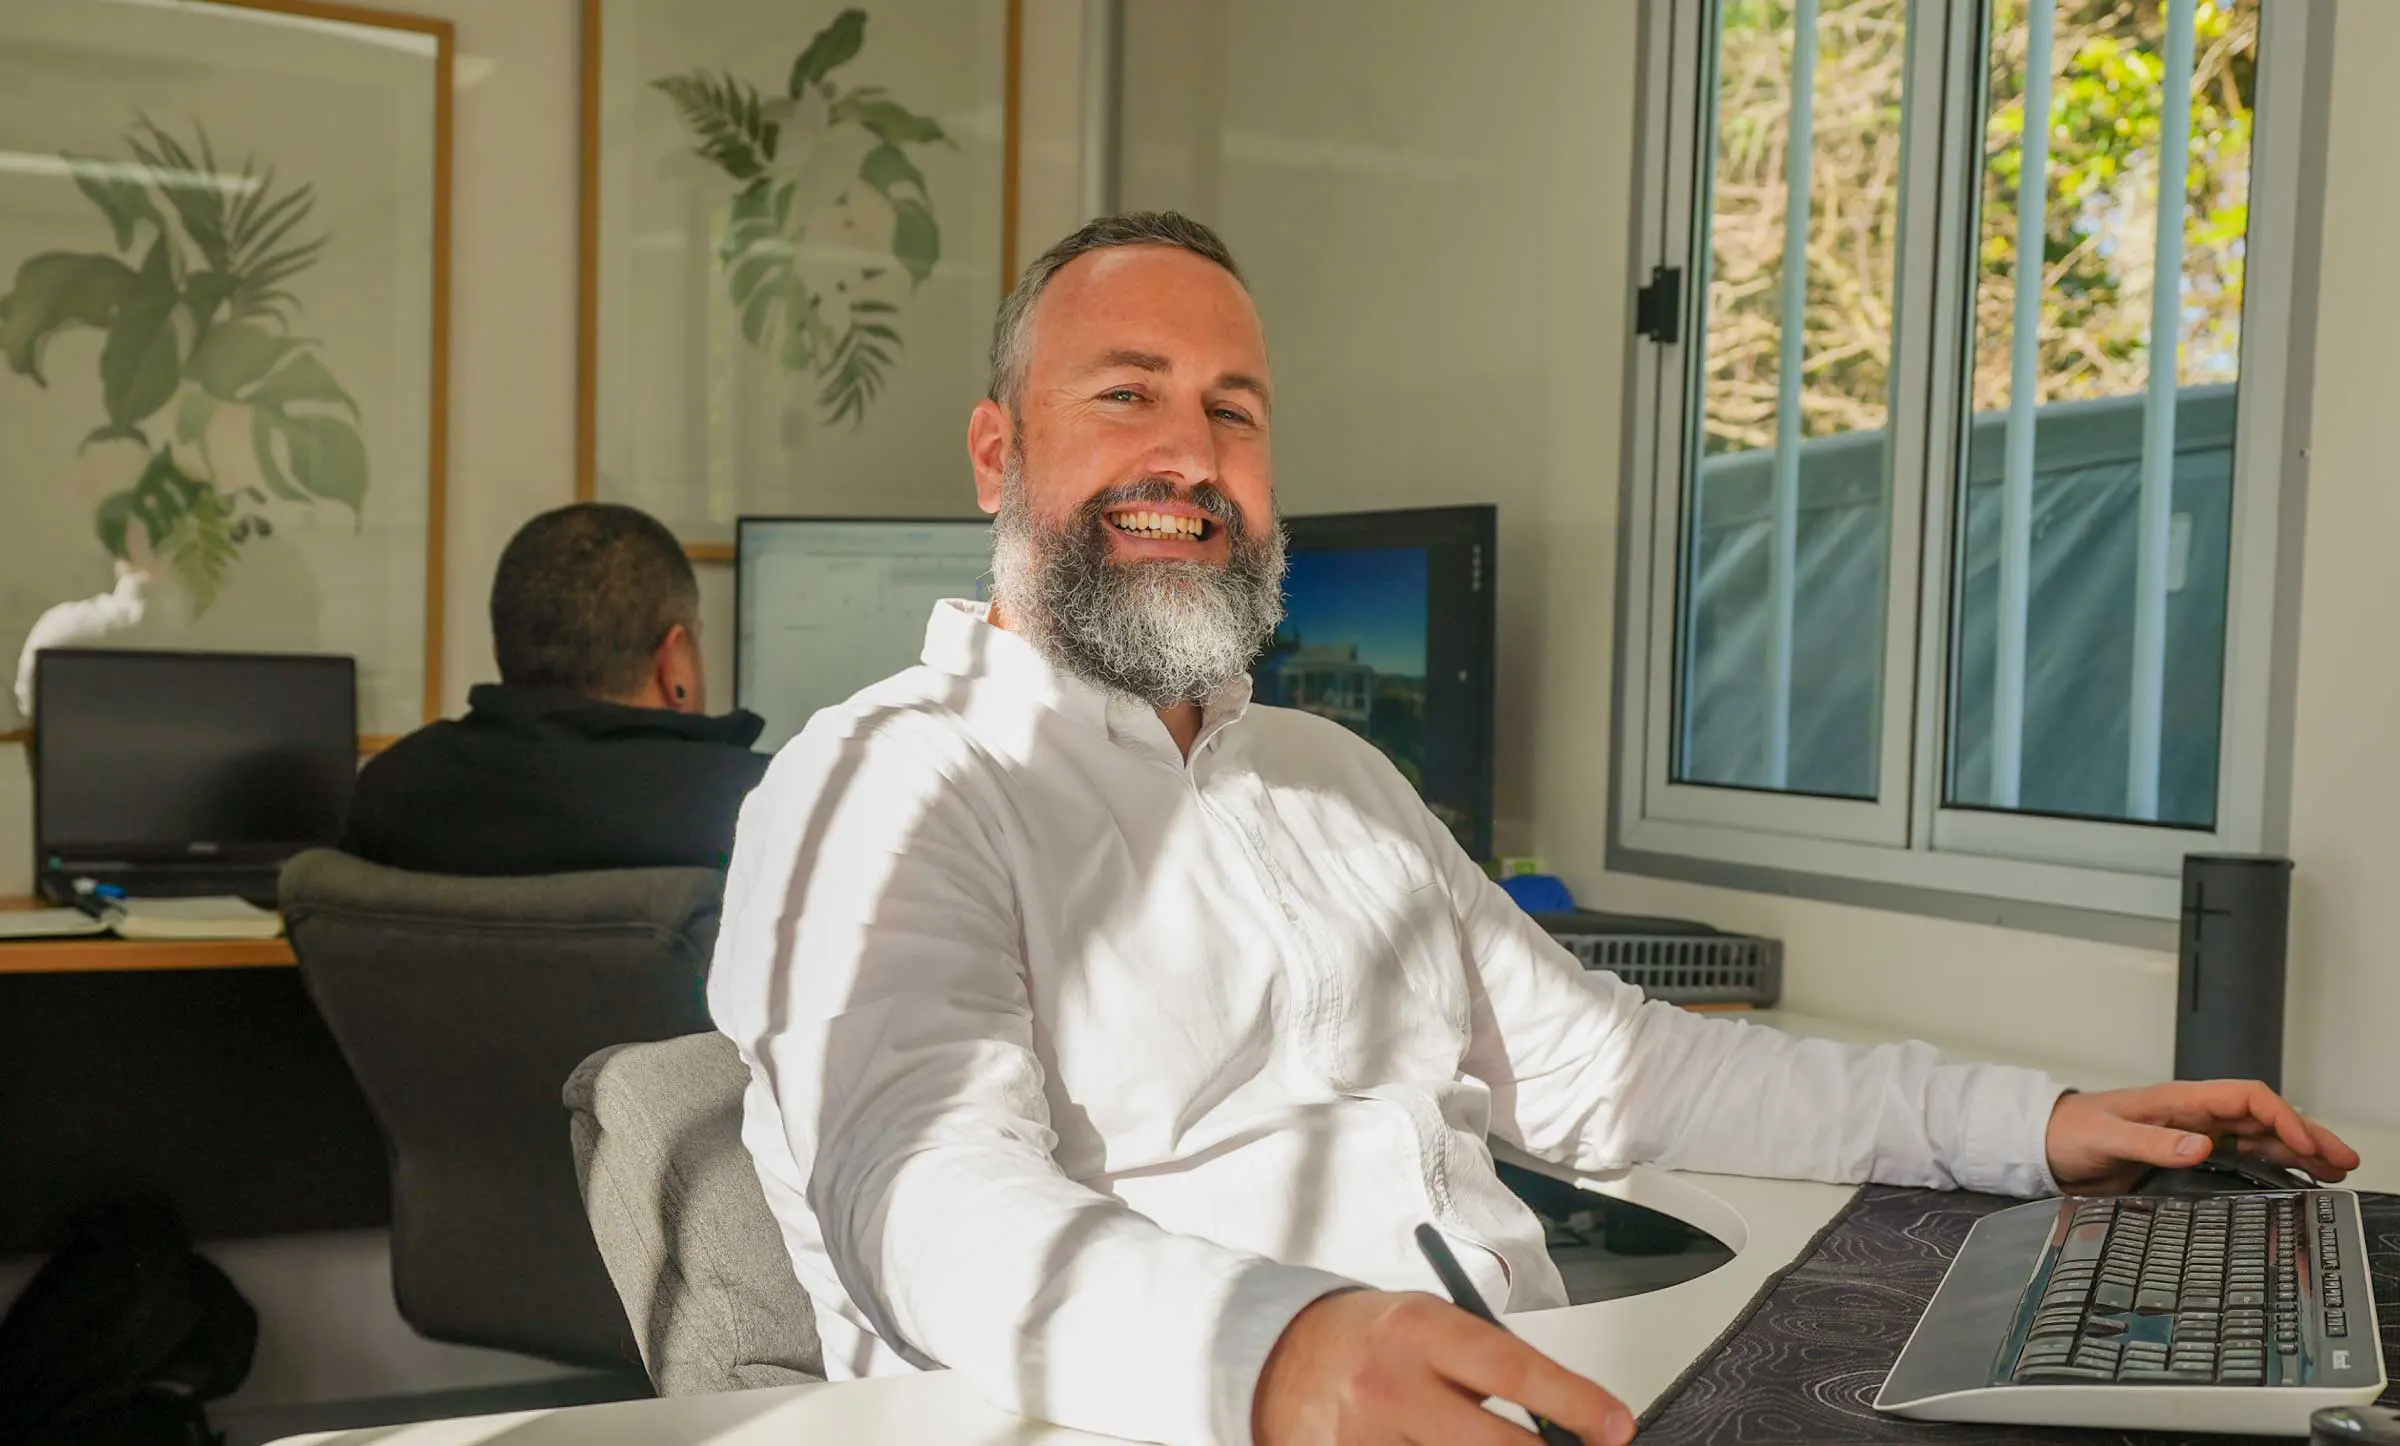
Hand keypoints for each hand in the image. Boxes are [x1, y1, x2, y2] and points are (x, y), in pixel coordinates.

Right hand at [1253, 1289, 1634, 1445]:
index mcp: (1419, 1331)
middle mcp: (1392, 1387)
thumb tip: (1565, 1418)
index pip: (1512, 1369)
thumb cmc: (1370, 1339)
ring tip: (1484, 1445)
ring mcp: (1367, 1438)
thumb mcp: (1431, 1324)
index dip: (1574, 1402)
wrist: (1281, 1356)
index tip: (1615, 1425)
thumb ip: (1489, 1364)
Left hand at [2045, 1080, 2359, 1194]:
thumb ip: (2151, 1142)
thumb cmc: (2070, 1132)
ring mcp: (2194, 1136)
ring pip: (2259, 1139)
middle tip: (2344, 1160)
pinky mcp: (2188, 1158)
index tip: (2305, 1143)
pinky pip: (2241, 1158)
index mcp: (2181, 1101)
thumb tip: (2201, 1146)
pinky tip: (2295, 1181)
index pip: (2246, 1098)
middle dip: (2307, 1135)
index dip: (2281, 1116)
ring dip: (2298, 1153)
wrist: (2046, 1145)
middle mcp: (2195, 1116)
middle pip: (2264, 1119)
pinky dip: (2273, 1167)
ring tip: (2335, 1173)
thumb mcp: (2106, 1138)